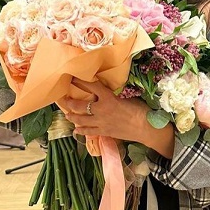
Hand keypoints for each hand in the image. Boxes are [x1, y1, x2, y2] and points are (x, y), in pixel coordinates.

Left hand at [59, 78, 173, 157]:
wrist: (146, 127)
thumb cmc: (140, 110)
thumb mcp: (128, 96)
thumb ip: (114, 94)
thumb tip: (107, 90)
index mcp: (108, 98)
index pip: (91, 86)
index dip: (80, 81)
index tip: (72, 77)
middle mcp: (101, 110)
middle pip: (79, 105)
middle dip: (69, 102)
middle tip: (63, 98)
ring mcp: (101, 122)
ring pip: (80, 120)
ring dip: (72, 116)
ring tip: (67, 114)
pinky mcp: (104, 132)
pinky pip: (88, 132)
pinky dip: (81, 131)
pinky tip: (76, 130)